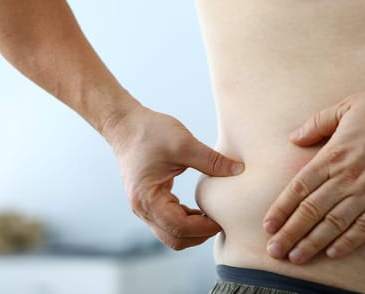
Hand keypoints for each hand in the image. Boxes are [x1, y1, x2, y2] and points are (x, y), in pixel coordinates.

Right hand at [106, 105, 244, 249]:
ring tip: (214, 215)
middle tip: (222, 220)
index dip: (205, 228)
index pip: (180, 228)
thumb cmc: (150, 132)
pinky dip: (186, 221)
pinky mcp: (147, 203)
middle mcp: (142, 209)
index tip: (224, 218)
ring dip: (194, 230)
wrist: (125, 124)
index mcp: (148, 199)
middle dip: (200, 235)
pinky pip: (168, 223)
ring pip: (171, 234)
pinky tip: (201, 209)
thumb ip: (211, 160)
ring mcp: (143, 208)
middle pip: (175, 239)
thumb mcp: (183, 144)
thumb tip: (238, 171)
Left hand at [263, 87, 364, 263]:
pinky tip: (333, 252)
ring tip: (296, 257)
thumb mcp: (347, 106)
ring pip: (334, 223)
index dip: (281, 209)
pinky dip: (348, 241)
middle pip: (311, 210)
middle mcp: (347, 177)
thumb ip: (318, 123)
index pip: (299, 188)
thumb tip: (294, 137)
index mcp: (333, 155)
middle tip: (274, 250)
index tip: (268, 225)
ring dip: (312, 242)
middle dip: (290, 232)